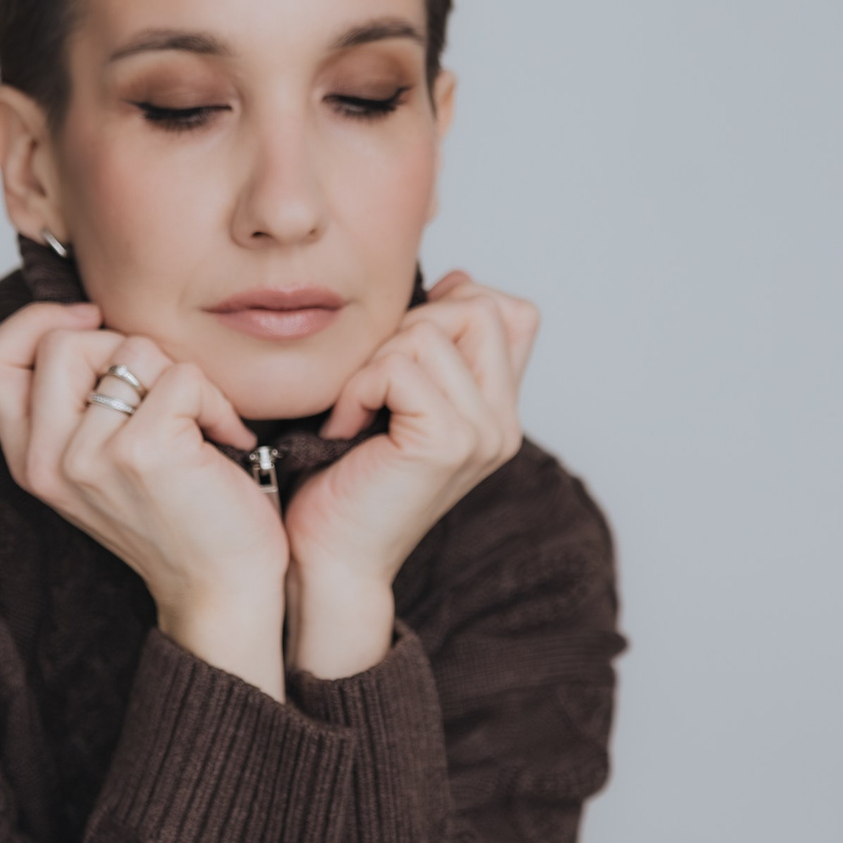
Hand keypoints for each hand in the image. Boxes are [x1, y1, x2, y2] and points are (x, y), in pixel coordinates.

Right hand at [0, 300, 290, 697]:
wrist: (220, 591)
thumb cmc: (177, 516)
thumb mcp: (100, 461)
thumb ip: (75, 402)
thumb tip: (85, 318)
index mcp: (28, 459)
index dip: (35, 321)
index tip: (90, 323)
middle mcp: (46, 461)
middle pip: (59, 340)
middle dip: (124, 345)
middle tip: (163, 389)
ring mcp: (88, 458)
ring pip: (131, 349)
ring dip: (181, 375)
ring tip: (200, 422)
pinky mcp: (141, 453)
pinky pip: (183, 376)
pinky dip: (216, 399)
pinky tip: (225, 438)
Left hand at [283, 271, 537, 678]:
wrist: (328, 561)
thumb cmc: (345, 481)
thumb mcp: (399, 401)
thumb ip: (435, 352)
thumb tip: (457, 280)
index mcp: (499, 412)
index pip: (513, 312)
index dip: (455, 306)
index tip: (400, 349)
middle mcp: (504, 423)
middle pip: (479, 308)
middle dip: (409, 327)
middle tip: (371, 383)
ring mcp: (484, 433)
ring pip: (431, 331)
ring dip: (374, 363)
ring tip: (355, 410)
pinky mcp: (449, 442)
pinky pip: (399, 367)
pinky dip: (358, 388)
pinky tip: (345, 427)